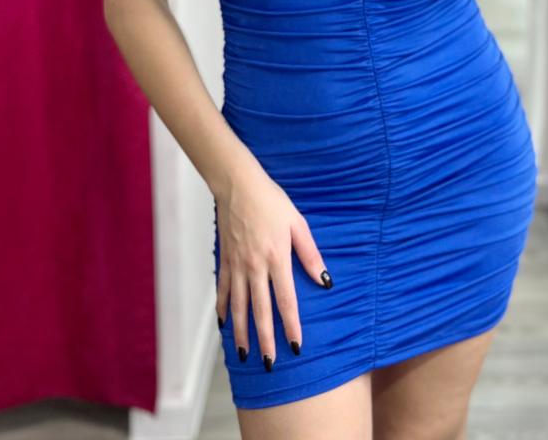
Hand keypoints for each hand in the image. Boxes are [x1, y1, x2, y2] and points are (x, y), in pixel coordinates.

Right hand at [214, 161, 331, 369]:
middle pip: (261, 310)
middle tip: (269, 363)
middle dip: (265, 339)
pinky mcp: (225, 259)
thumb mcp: (297, 223)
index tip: (296, 346)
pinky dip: (222, 308)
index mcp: (276, 258)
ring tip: (244, 353)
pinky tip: (224, 323)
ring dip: (242, 331)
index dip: (291, 325)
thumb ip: (310, 254)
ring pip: (238, 306)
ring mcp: (236, 265)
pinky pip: (222, 289)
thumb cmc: (271, 201)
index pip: (286, 300)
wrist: (237, 185)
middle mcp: (254, 267)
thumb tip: (325, 281)